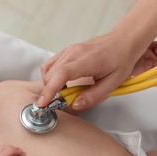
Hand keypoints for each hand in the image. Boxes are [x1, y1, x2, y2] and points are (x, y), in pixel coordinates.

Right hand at [39, 33, 156, 109]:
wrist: (123, 40)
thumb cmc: (121, 60)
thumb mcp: (114, 83)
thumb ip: (94, 96)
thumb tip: (75, 105)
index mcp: (87, 60)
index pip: (61, 74)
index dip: (50, 90)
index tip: (43, 103)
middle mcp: (74, 52)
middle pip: (51, 75)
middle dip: (49, 92)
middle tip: (58, 102)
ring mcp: (68, 50)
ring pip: (47, 70)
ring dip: (50, 84)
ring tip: (62, 92)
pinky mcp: (66, 51)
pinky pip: (50, 65)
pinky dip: (50, 76)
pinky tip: (60, 83)